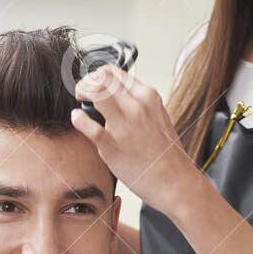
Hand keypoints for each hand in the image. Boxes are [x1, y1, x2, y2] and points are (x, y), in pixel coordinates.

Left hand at [71, 67, 196, 215]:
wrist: (175, 182)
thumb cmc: (166, 155)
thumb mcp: (159, 117)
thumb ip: (140, 104)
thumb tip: (118, 97)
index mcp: (148, 97)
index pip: (115, 72)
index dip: (99, 75)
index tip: (95, 84)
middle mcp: (137, 106)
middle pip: (102, 77)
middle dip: (87, 82)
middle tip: (83, 92)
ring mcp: (124, 125)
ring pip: (94, 91)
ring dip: (82, 92)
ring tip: (80, 102)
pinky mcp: (112, 145)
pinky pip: (87, 124)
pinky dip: (78, 118)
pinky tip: (78, 119)